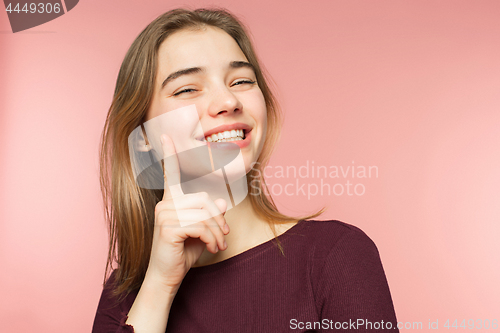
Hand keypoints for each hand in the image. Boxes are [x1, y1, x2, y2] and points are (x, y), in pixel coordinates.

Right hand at [144, 134, 228, 291]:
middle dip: (219, 221)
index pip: (170, 174)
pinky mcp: (168, 227)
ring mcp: (165, 214)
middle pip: (205, 201)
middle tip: (224, 237)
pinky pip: (201, 227)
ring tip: (219, 246)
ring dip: (217, 233)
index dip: (170, 154)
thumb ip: (210, 215)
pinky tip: (212, 249)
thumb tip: (221, 201)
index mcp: (171, 201)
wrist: (168, 276)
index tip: (166, 135)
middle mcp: (165, 204)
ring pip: (205, 215)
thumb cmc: (184, 252)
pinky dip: (212, 239)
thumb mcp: (202, 231)